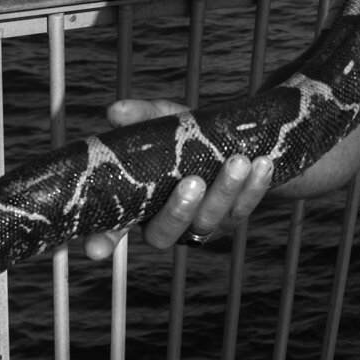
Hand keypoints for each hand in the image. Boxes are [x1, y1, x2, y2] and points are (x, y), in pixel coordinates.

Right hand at [80, 98, 273, 260]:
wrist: (237, 141)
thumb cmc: (189, 138)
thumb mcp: (167, 124)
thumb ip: (143, 118)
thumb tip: (117, 111)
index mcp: (139, 203)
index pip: (113, 228)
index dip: (103, 240)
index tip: (96, 249)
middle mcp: (166, 222)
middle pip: (166, 232)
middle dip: (180, 210)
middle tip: (193, 181)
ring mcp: (201, 224)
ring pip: (211, 219)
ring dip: (226, 190)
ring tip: (238, 160)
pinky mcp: (232, 219)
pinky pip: (243, 208)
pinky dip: (255, 187)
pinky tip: (262, 164)